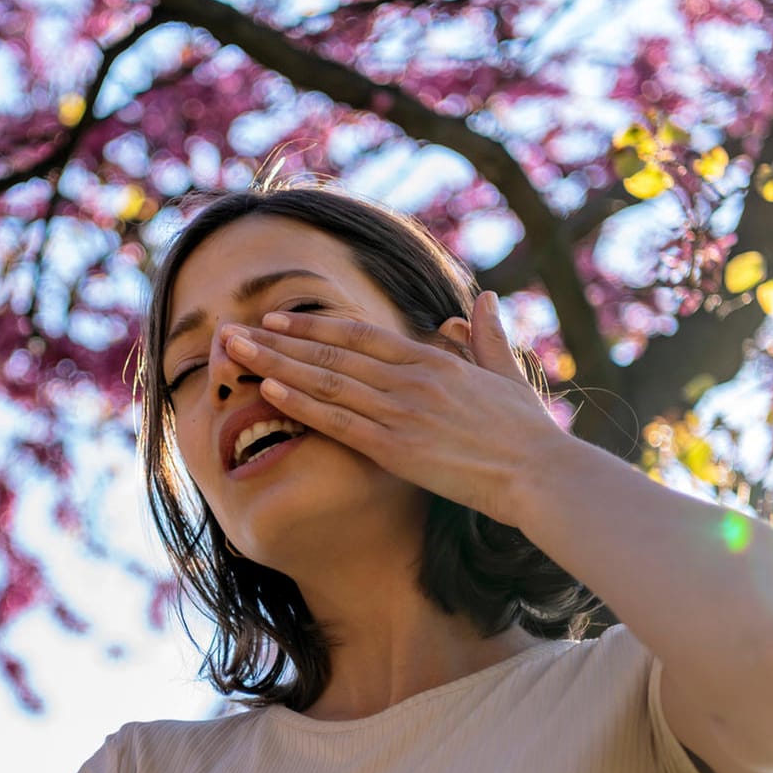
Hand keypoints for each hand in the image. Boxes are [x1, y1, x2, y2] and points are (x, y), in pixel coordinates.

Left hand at [222, 291, 573, 528]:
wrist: (539, 473)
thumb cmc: (525, 430)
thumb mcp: (505, 372)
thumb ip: (486, 335)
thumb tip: (481, 299)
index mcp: (432, 359)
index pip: (359, 333)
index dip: (312, 324)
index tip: (276, 317)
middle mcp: (410, 378)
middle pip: (330, 352)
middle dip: (277, 340)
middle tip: (233, 330)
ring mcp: (401, 412)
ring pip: (326, 381)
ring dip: (276, 365)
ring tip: (237, 352)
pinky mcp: (397, 448)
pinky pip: (339, 422)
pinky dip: (302, 405)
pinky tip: (270, 392)